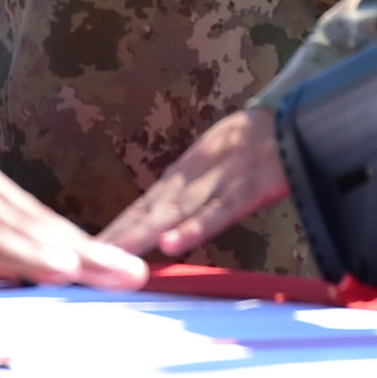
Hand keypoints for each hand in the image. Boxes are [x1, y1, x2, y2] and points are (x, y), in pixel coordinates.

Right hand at [0, 101, 145, 289]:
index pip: (9, 202)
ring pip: (17, 222)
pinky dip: (23, 252)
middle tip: (131, 271)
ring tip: (116, 274)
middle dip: (83, 245)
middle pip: (28, 211)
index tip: (91, 256)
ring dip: (71, 253)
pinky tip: (58, 269)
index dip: (53, 232)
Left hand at [95, 105, 287, 261]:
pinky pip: (219, 211)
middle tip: (84, 261)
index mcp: (186, 175)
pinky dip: (194, 227)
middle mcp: (194, 178)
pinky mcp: (248, 187)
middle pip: (150, 212)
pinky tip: (172, 243)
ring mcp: (219, 182)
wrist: (292, 116)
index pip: (144, 206)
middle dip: (118, 236)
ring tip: (114, 252)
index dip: (118, 228)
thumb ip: (194, 193)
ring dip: (142, 234)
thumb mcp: (216, 166)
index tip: (90, 249)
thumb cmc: (254, 146)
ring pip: (175, 213)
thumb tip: (167, 221)